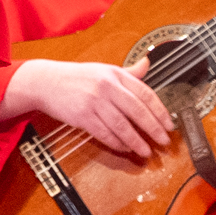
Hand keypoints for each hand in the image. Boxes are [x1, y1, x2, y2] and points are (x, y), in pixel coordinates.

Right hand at [11, 55, 170, 157]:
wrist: (46, 82)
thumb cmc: (76, 77)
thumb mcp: (104, 69)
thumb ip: (128, 71)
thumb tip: (147, 64)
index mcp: (115, 74)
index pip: (145, 94)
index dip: (160, 111)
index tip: (169, 124)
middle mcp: (107, 87)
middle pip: (137, 111)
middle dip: (154, 128)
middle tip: (164, 141)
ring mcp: (94, 102)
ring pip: (122, 126)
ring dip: (137, 141)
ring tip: (147, 151)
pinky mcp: (83, 116)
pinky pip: (105, 133)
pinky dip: (117, 143)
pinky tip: (125, 147)